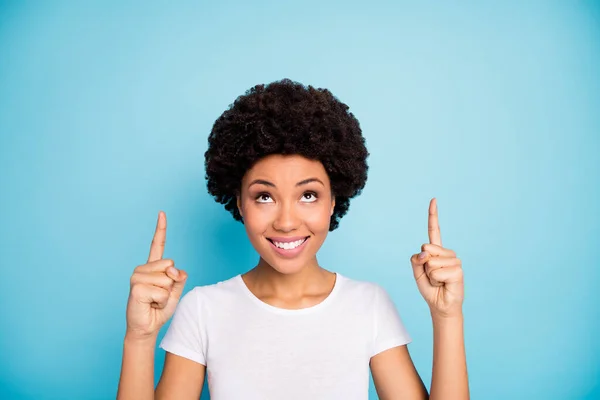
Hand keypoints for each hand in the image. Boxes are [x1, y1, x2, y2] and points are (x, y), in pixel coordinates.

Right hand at [125, 211, 187, 339]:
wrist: (146, 328)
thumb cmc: (159, 309)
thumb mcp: (176, 292)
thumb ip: (179, 278)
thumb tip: (174, 270)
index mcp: (153, 267)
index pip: (158, 245)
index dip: (160, 229)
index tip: (162, 213)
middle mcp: (143, 268)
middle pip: (170, 266)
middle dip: (171, 283)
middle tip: (159, 296)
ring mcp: (137, 277)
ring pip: (167, 280)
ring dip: (166, 295)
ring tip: (154, 301)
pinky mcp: (136, 288)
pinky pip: (162, 291)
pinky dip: (162, 301)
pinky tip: (150, 304)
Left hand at [410, 198, 463, 318]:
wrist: (440, 305)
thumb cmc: (430, 288)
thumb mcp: (417, 273)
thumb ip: (416, 260)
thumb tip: (425, 253)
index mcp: (436, 251)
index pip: (435, 230)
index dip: (433, 215)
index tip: (434, 199)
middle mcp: (446, 253)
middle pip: (426, 249)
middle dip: (423, 265)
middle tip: (432, 277)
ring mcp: (454, 260)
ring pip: (431, 262)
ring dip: (430, 275)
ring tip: (438, 281)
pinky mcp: (458, 270)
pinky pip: (437, 272)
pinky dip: (436, 280)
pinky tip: (444, 284)